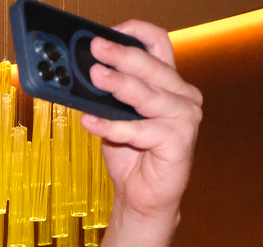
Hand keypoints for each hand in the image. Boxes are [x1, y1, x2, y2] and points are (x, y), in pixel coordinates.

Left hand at [83, 22, 202, 226]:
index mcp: (169, 83)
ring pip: (147, 95)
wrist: (142, 196)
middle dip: (121, 55)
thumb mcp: (112, 117)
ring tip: (94, 76)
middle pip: (152, 67)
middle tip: (95, 48)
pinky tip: (89, 122)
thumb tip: (77, 76)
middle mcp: (183, 96)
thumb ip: (104, 97)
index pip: (158, 45)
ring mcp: (185, 117)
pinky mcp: (179, 141)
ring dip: (119, 84)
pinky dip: (112, 126)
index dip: (135, 34)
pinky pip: (139, 130)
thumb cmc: (129, 154)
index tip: (107, 34)